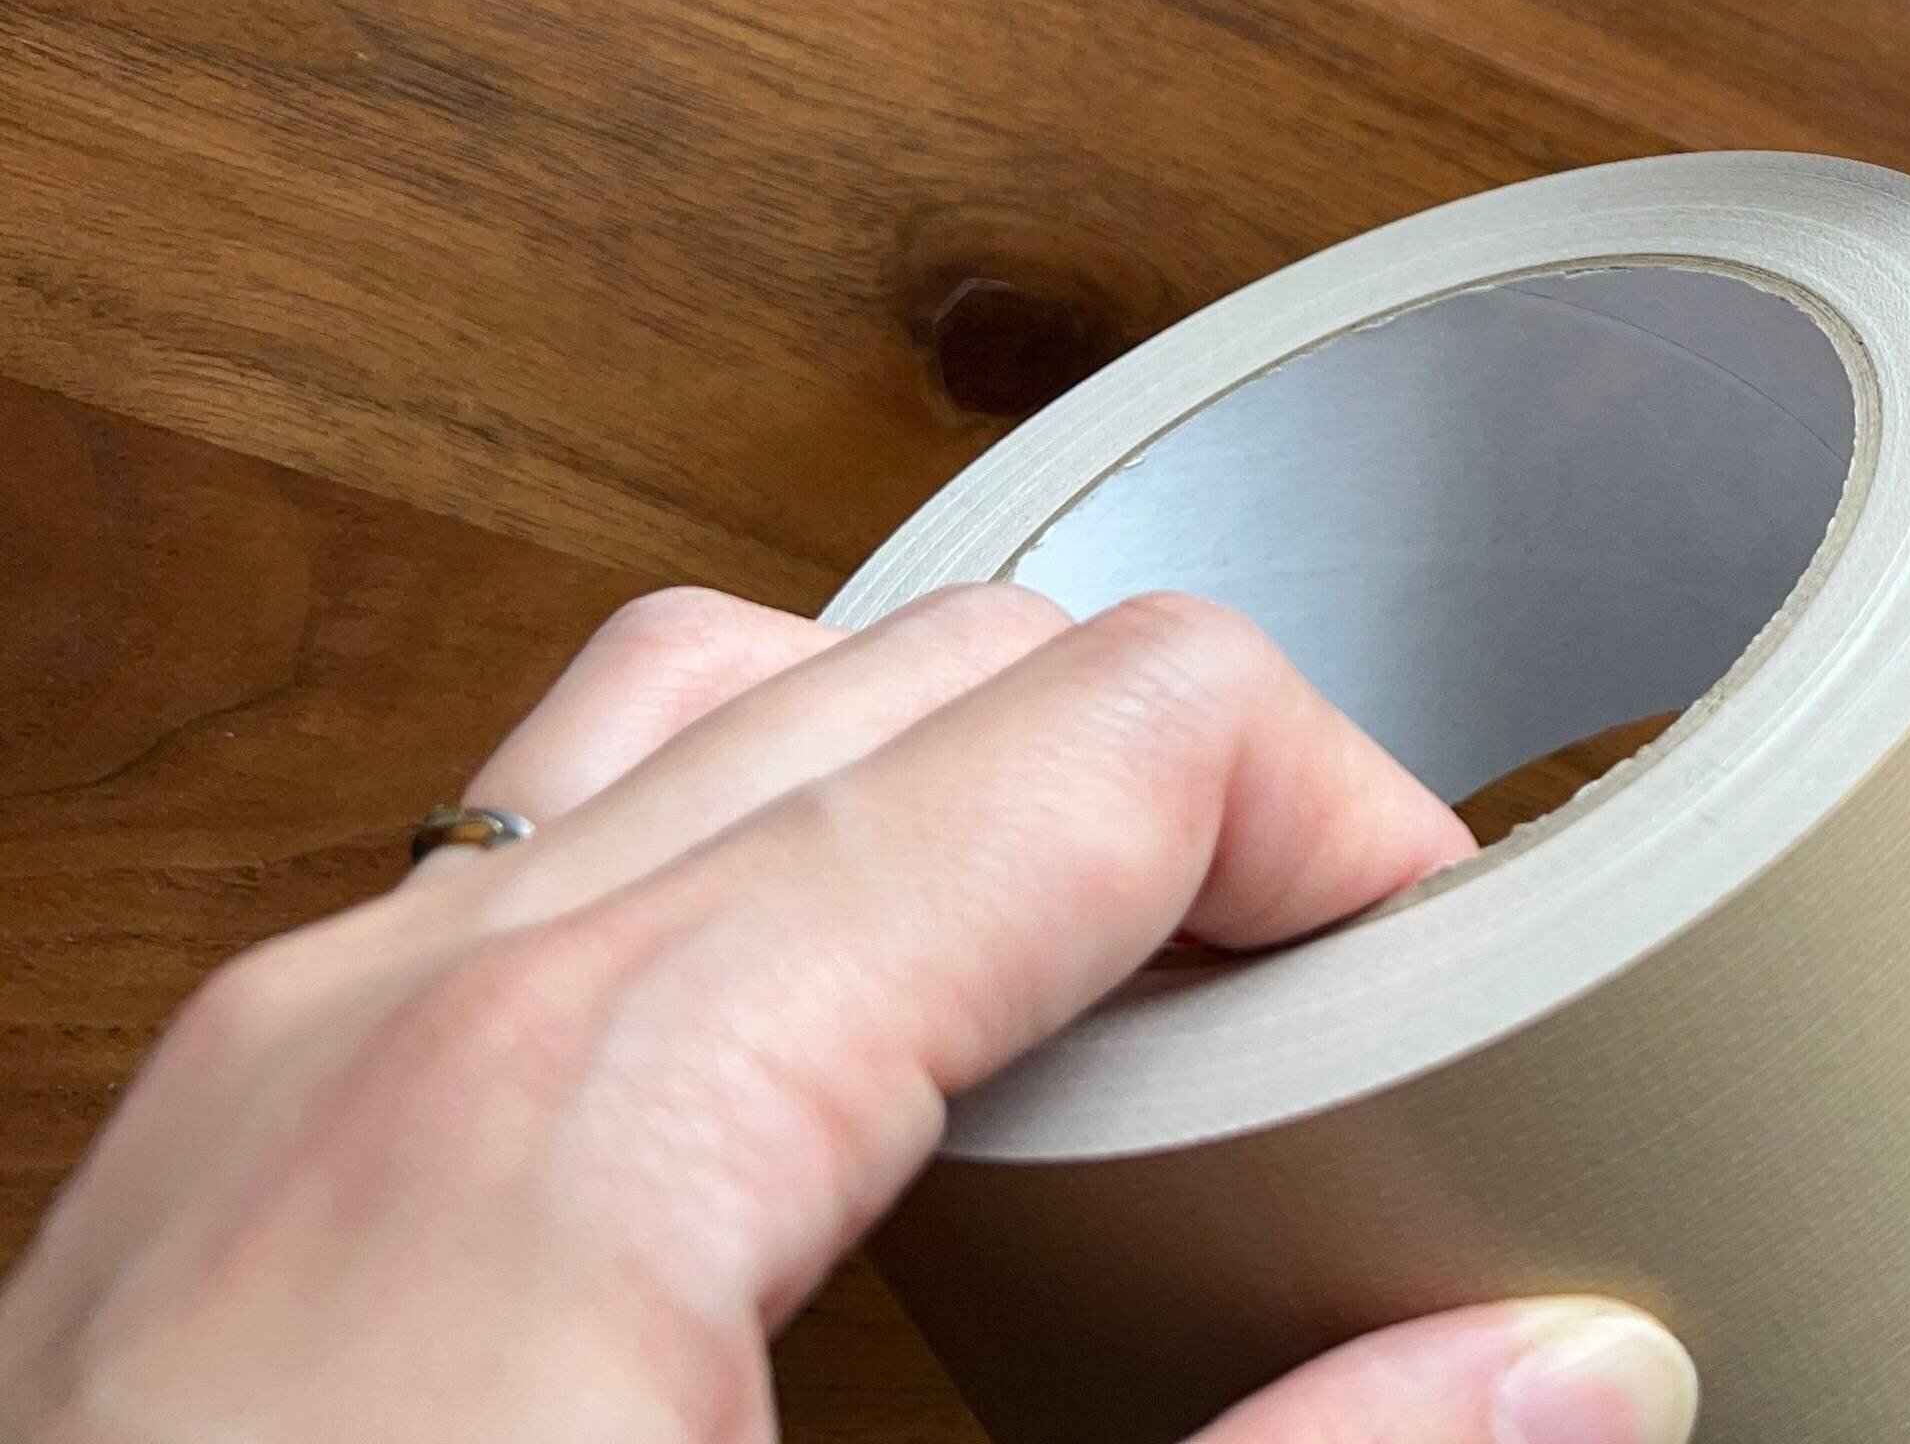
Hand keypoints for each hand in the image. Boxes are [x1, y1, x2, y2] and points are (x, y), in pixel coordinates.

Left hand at [0, 583, 1700, 1443]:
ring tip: (1099, 1002)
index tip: (1450, 986)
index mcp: (607, 1091)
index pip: (1111, 728)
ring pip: (717, 700)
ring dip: (956, 781)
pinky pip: (536, 840)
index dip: (1350, 820)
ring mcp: (286, 1057)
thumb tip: (1569, 1373)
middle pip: (940, 661)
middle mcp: (423, 995)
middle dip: (1188, 785)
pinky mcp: (215, 1158)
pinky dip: (750, 858)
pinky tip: (825, 1096)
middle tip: (1326, 1006)